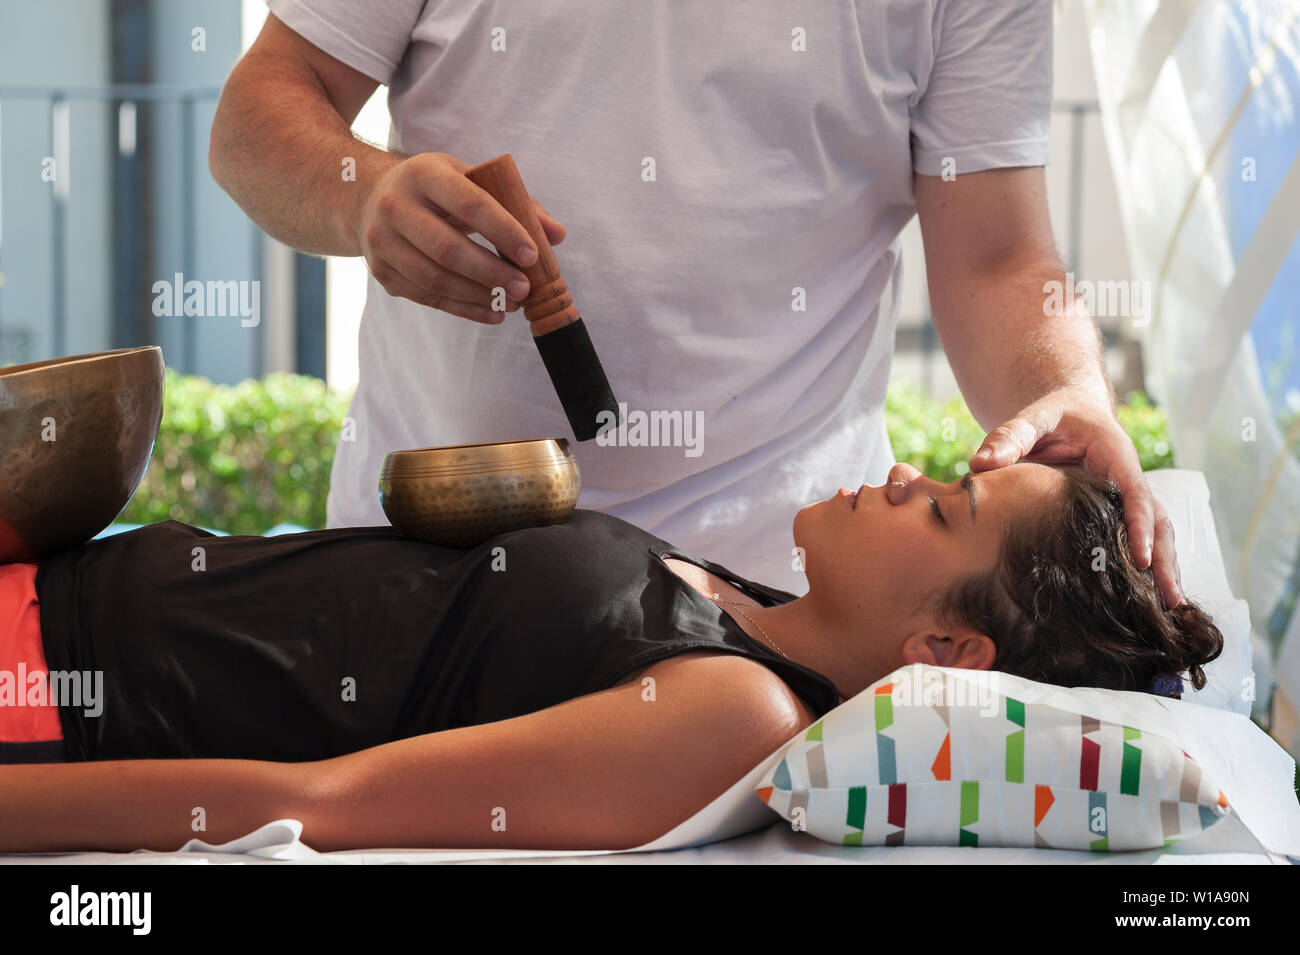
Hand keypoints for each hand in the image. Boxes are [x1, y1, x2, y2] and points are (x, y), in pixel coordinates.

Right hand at [356, 152, 566, 323]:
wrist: (368, 199)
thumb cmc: (435, 190)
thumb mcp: (468, 180)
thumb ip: (515, 203)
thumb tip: (557, 235)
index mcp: (423, 174)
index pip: (469, 204)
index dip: (504, 232)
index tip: (532, 256)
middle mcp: (395, 206)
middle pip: (448, 249)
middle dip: (492, 273)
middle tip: (525, 289)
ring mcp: (382, 242)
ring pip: (436, 279)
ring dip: (480, 296)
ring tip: (512, 304)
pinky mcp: (382, 272)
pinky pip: (428, 298)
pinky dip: (464, 309)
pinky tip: (492, 313)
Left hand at [968, 387, 1184, 608]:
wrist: (1068, 412)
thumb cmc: (1051, 414)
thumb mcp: (1033, 417)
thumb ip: (1010, 436)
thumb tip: (980, 464)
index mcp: (1116, 455)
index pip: (1135, 494)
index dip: (1139, 526)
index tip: (1139, 559)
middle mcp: (1128, 479)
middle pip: (1157, 521)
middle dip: (1164, 559)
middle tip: (1171, 599)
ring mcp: (1125, 499)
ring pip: (1155, 534)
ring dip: (1162, 569)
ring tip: (1171, 609)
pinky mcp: (1115, 514)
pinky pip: (1133, 540)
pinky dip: (1142, 568)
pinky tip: (1145, 599)